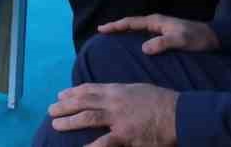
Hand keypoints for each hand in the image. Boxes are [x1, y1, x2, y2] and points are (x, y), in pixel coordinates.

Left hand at [48, 82, 177, 145]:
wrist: (180, 114)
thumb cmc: (162, 101)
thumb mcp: (138, 89)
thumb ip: (120, 92)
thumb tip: (107, 94)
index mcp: (117, 90)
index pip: (89, 89)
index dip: (72, 92)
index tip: (60, 95)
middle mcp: (114, 103)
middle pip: (83, 102)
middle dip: (64, 106)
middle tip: (51, 110)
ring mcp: (118, 119)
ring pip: (88, 118)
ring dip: (70, 121)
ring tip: (55, 125)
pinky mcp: (126, 136)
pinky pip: (105, 142)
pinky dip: (91, 146)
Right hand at [98, 15, 218, 55]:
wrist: (212, 37)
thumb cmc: (196, 38)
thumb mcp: (180, 41)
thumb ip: (162, 43)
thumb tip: (143, 49)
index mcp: (155, 21)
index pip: (131, 22)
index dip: (116, 25)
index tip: (102, 29)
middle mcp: (155, 22)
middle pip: (131, 23)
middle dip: (116, 26)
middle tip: (102, 31)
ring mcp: (160, 27)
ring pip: (137, 28)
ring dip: (124, 31)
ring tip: (113, 36)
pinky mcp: (165, 34)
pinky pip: (143, 33)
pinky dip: (134, 35)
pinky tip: (133, 42)